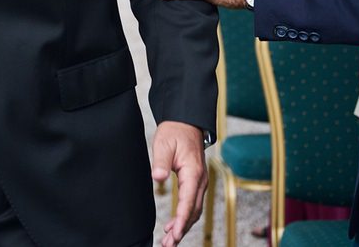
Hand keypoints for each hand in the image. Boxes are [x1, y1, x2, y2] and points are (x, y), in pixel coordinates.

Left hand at [152, 121, 206, 246]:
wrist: (186, 122)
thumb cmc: (175, 132)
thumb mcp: (164, 144)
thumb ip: (161, 162)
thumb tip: (157, 178)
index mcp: (193, 173)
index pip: (188, 202)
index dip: (182, 221)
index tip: (174, 235)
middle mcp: (200, 181)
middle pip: (194, 212)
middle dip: (182, 230)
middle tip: (168, 244)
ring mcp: (200, 182)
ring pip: (194, 210)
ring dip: (183, 226)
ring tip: (169, 240)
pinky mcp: (195, 182)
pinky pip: (192, 204)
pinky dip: (185, 217)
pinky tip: (175, 226)